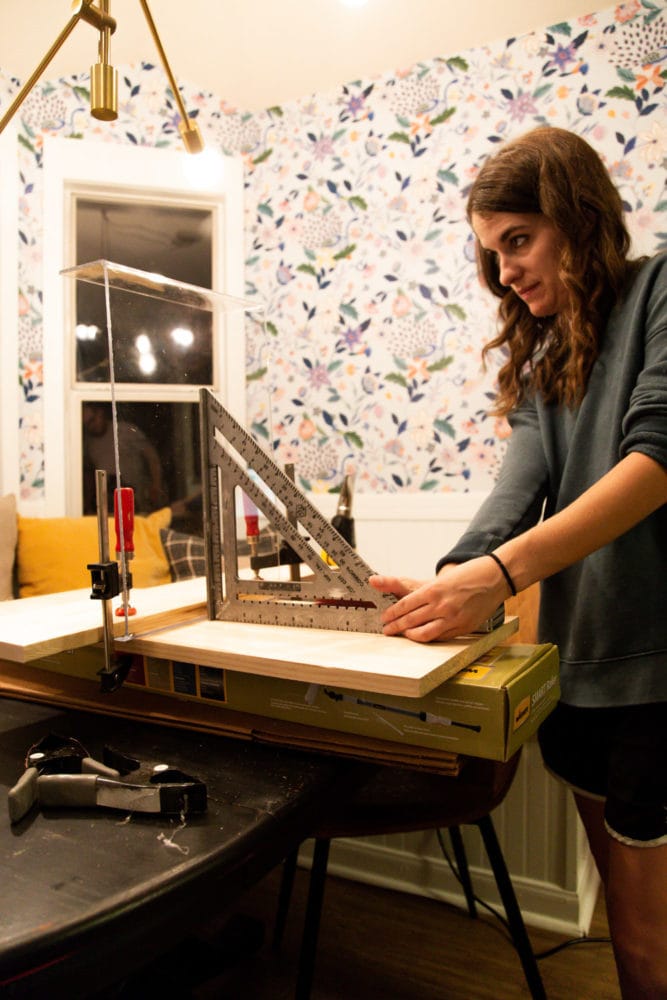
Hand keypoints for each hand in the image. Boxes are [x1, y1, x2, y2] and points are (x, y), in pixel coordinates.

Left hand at [369, 557, 508, 642]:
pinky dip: (428, 637)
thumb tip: (407, 604)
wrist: (495, 578)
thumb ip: (424, 592)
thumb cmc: (469, 575)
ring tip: (403, 635)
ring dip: (410, 635)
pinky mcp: (463, 627)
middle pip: (410, 620)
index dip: (392, 614)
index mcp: (433, 590)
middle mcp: (441, 605)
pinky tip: (422, 636)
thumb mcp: (443, 580)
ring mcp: (452, 618)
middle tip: (387, 629)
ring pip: (424, 633)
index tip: (385, 618)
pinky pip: (440, 637)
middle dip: (396, 626)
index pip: (405, 605)